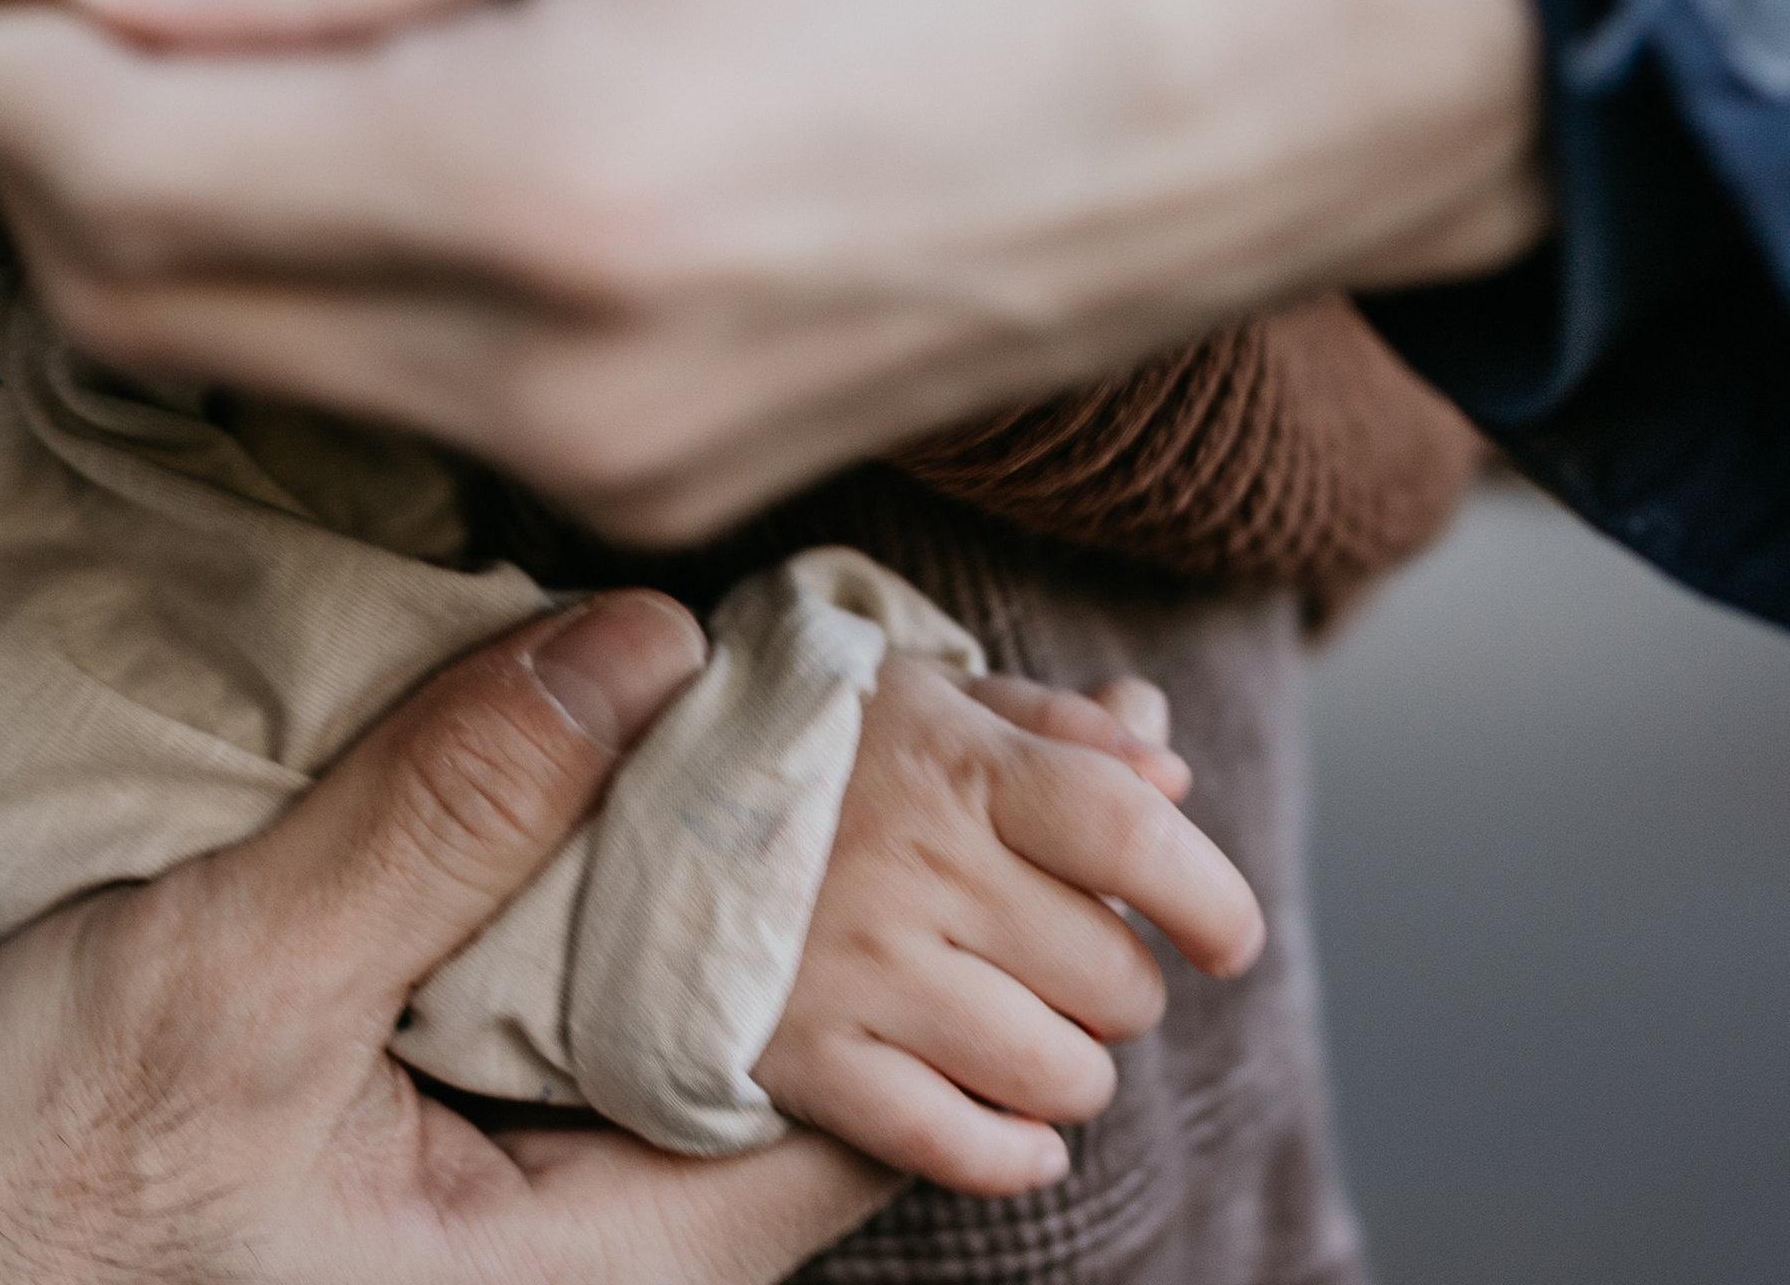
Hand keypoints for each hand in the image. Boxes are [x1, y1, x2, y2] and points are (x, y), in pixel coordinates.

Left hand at [0, 0, 1547, 541]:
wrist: (1339, 18)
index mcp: (557, 175)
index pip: (128, 186)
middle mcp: (576, 380)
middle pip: (160, 319)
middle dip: (39, 172)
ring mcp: (650, 465)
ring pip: (275, 381)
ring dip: (170, 232)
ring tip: (178, 49)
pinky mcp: (714, 475)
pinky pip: (422, 405)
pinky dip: (321, 286)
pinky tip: (353, 136)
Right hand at [0, 592, 888, 1281]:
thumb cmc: (38, 1199)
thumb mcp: (235, 984)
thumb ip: (439, 821)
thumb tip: (646, 646)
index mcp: (595, 1273)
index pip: (855, 1103)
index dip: (880, 909)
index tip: (860, 730)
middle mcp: (592, 1262)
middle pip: (787, 1049)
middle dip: (794, 861)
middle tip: (790, 675)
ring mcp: (522, 1213)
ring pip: (681, 1016)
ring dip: (684, 860)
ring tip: (689, 692)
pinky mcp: (450, 1152)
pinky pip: (583, 1013)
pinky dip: (593, 889)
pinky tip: (570, 771)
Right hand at [754, 660, 1262, 1195]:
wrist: (625, 798)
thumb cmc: (806, 743)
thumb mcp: (928, 695)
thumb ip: (1057, 725)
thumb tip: (1172, 767)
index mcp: (959, 764)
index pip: (1133, 836)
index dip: (1210, 895)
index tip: (1224, 935)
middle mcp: (920, 868)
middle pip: (1112, 976)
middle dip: (1121, 983)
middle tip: (1068, 957)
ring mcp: (863, 971)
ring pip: (1056, 1074)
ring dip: (1071, 1069)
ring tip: (1028, 1025)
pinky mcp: (808, 1059)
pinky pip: (954, 1145)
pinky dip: (1009, 1154)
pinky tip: (1019, 1132)